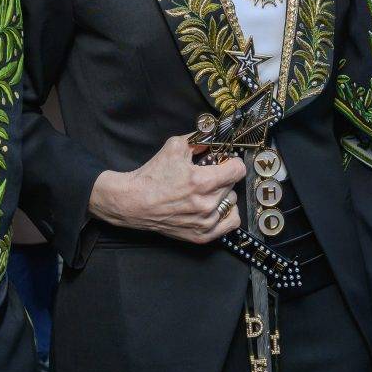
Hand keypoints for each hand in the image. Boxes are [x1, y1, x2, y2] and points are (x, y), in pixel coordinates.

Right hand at [88, 135, 246, 244]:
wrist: (134, 202)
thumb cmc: (152, 176)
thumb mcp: (175, 147)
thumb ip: (200, 139)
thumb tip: (215, 136)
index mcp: (203, 181)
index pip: (238, 170)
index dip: (232, 162)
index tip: (225, 161)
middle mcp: (207, 204)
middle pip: (233, 185)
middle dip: (223, 177)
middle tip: (209, 175)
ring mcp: (205, 222)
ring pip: (232, 202)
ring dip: (224, 195)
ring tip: (209, 191)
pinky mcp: (201, 235)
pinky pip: (230, 224)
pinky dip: (227, 214)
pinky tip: (216, 207)